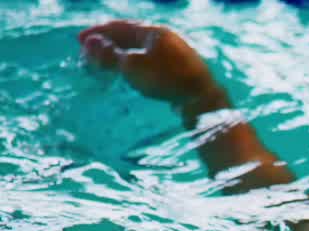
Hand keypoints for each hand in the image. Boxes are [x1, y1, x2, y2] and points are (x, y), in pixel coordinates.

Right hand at [79, 21, 216, 104]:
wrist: (202, 99)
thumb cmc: (166, 79)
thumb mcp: (132, 66)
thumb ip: (109, 54)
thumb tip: (89, 42)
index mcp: (154, 31)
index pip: (119, 26)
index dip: (98, 33)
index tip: (80, 39)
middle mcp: (166, 38)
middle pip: (130, 37)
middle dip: (108, 44)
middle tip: (89, 52)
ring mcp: (175, 54)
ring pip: (141, 50)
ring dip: (120, 55)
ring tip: (105, 63)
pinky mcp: (180, 70)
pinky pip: (151, 61)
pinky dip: (135, 64)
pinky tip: (131, 73)